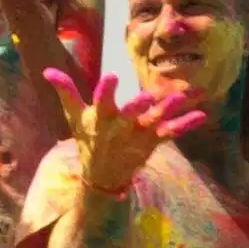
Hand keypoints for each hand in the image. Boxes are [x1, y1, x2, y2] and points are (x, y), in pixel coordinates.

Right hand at [44, 66, 209, 194]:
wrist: (103, 176)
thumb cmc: (89, 140)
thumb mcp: (74, 117)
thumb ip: (66, 91)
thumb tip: (47, 70)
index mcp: (100, 119)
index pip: (101, 102)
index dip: (106, 90)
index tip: (113, 77)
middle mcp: (120, 127)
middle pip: (129, 115)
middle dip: (137, 107)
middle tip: (147, 97)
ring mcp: (139, 135)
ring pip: (154, 121)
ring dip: (168, 110)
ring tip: (181, 97)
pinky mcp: (153, 141)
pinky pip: (171, 132)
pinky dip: (186, 124)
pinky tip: (201, 115)